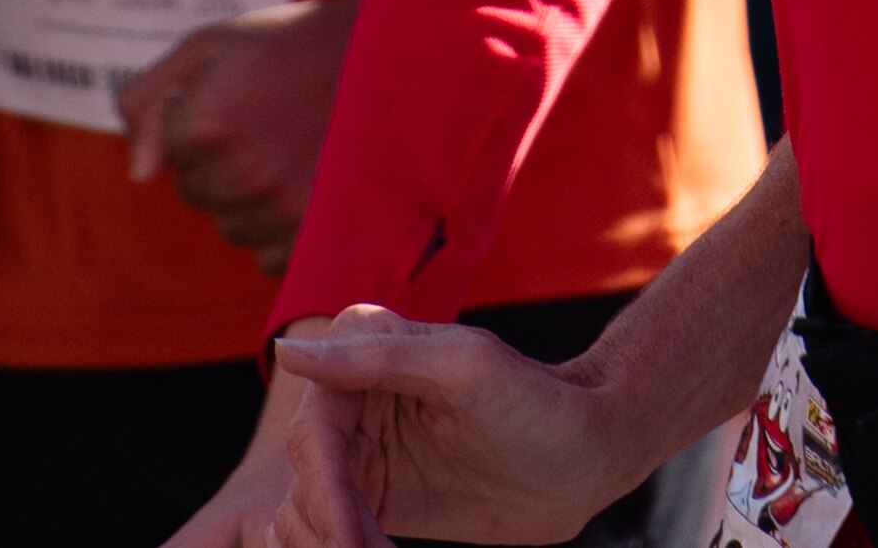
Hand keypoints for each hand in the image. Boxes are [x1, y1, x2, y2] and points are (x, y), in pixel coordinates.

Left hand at [119, 0, 354, 267]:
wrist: (390, 51)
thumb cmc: (293, 44)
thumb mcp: (211, 45)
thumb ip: (150, 100)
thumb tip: (138, 174)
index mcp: (205, 124)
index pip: (170, 152)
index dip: (203, 117)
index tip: (245, 92)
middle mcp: (240, 174)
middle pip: (198, 194)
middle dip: (222, 162)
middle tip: (272, 119)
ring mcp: (280, 211)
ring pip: (232, 227)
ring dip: (251, 198)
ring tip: (295, 147)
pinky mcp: (315, 237)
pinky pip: (269, 257)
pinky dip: (283, 229)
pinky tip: (312, 181)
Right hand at [246, 307, 633, 547]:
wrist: (587, 456)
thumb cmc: (539, 402)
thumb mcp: (467, 369)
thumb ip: (379, 358)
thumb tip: (290, 352)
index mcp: (366, 349)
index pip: (313, 435)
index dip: (324, 496)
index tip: (352, 543)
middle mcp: (352, 396)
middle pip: (303, 482)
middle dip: (330, 533)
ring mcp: (361, 449)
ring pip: (303, 513)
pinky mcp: (375, 495)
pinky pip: (329, 531)